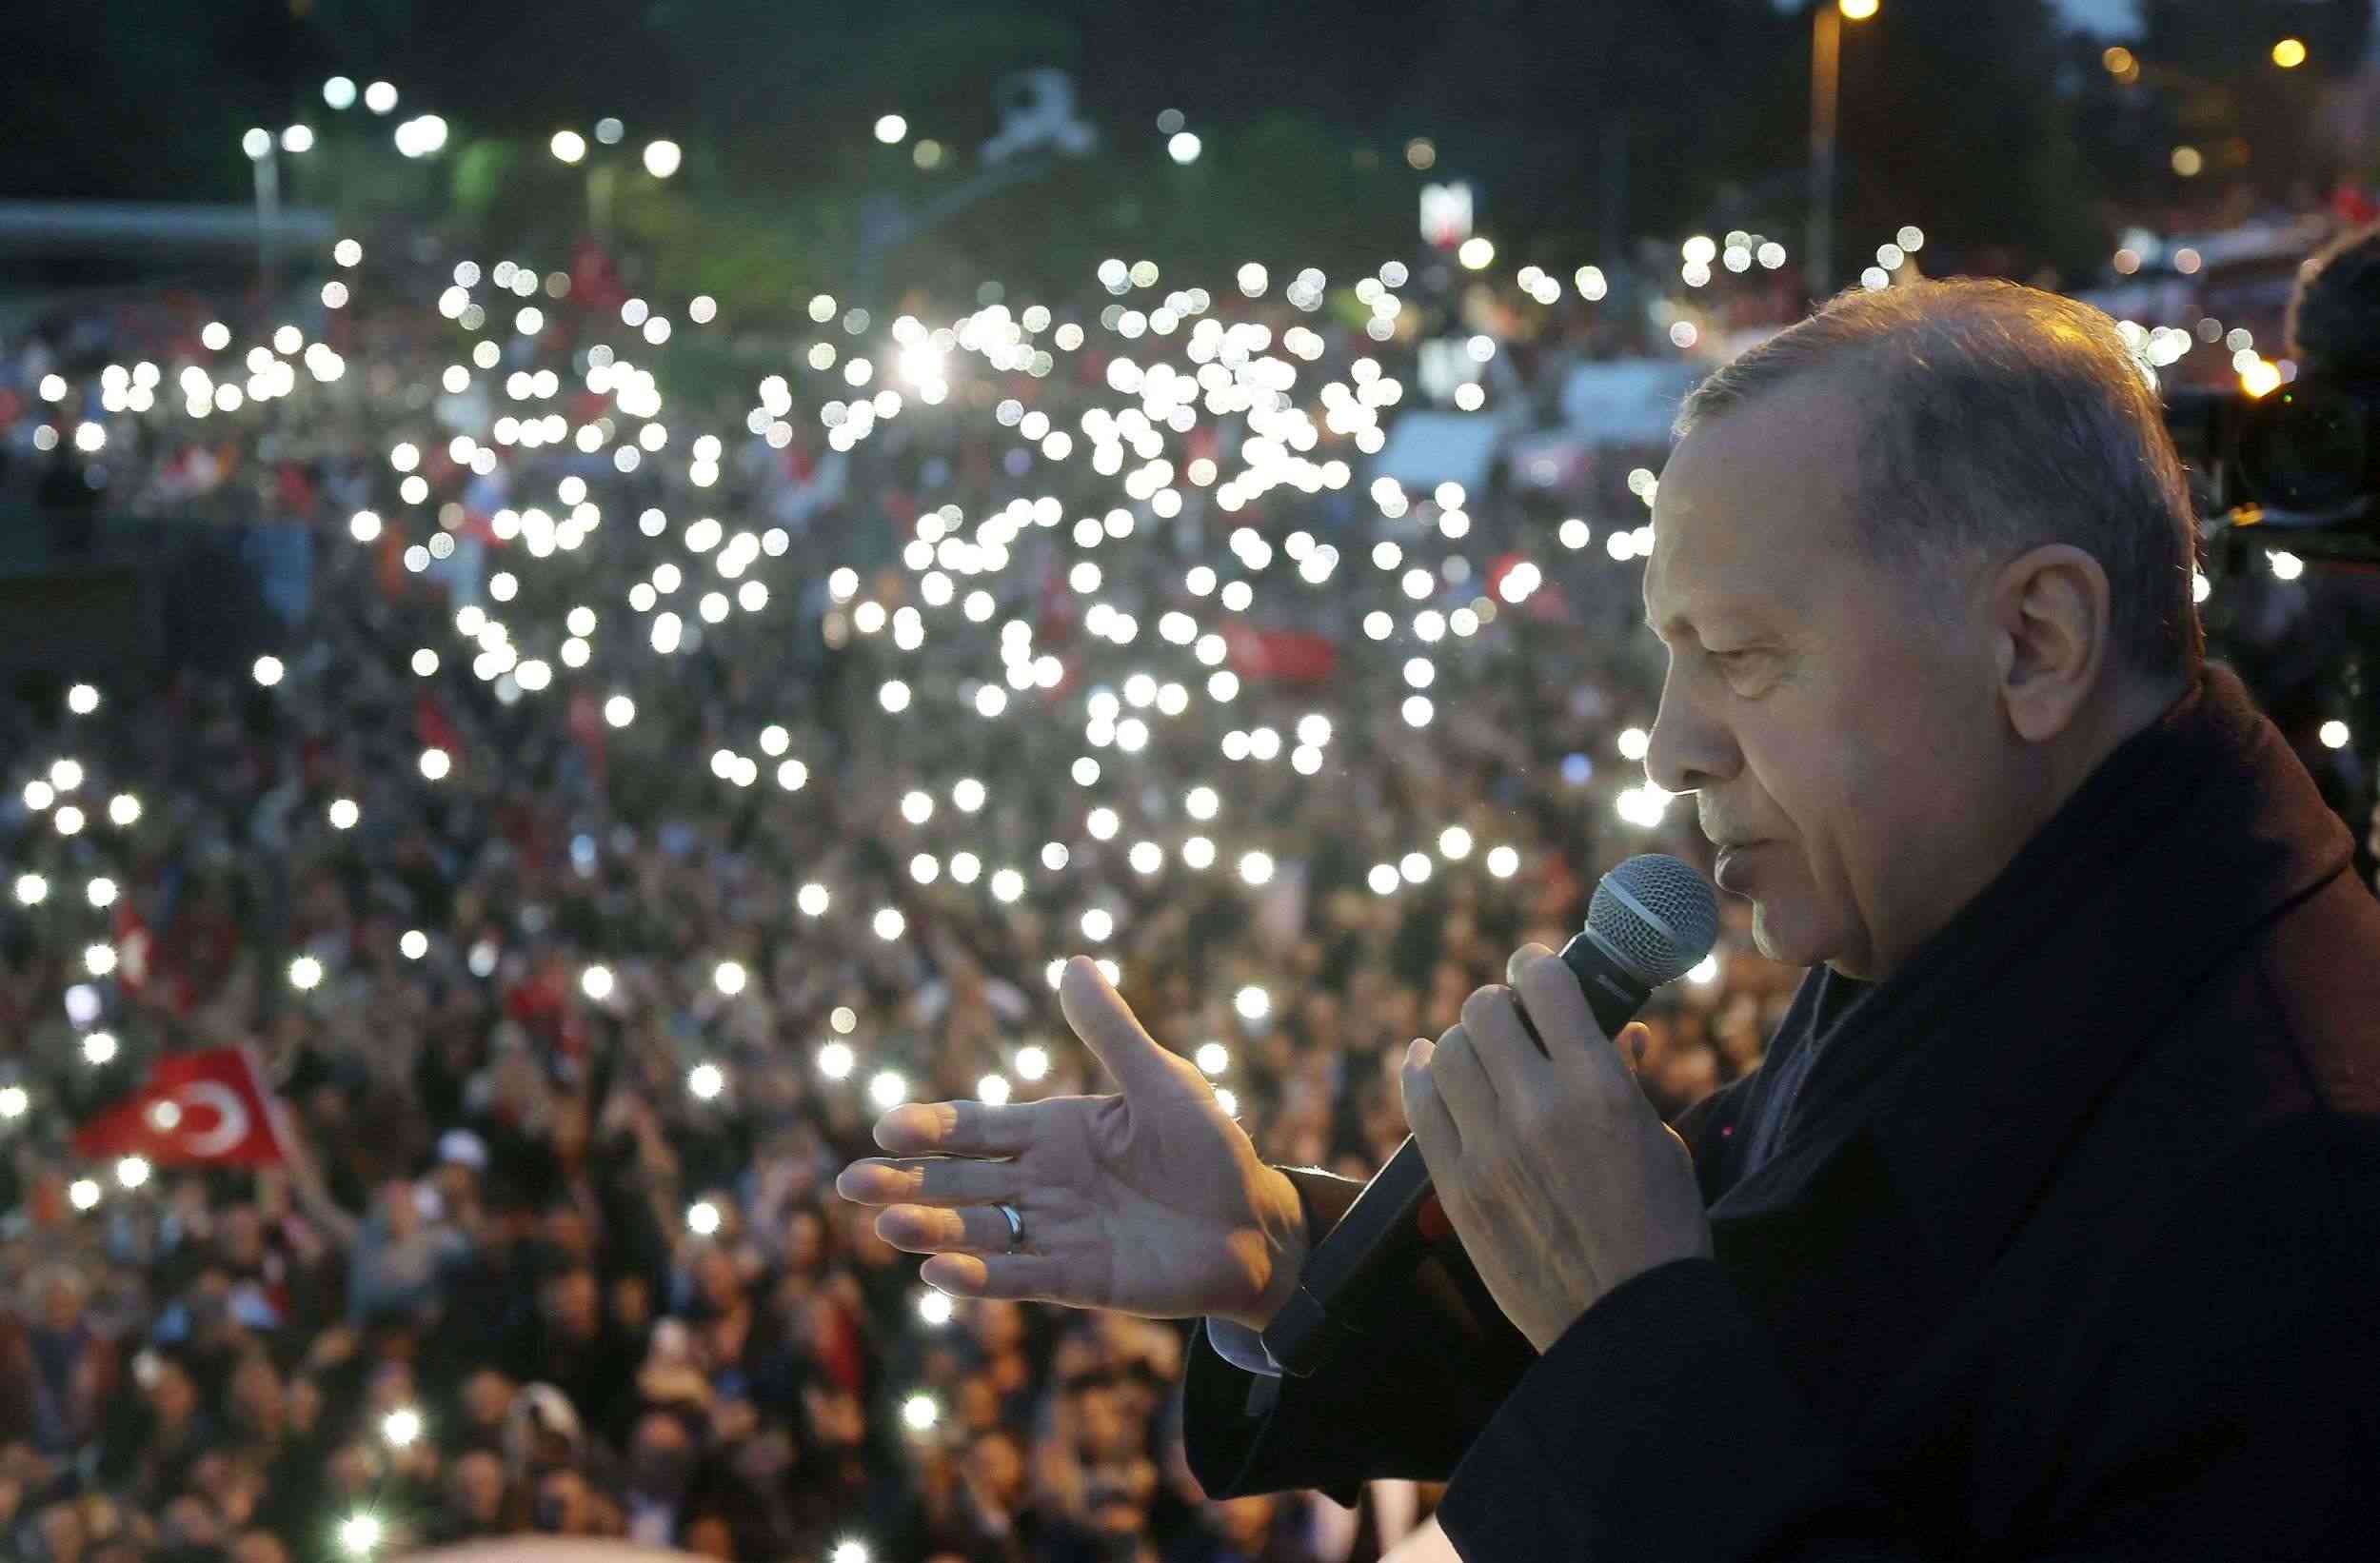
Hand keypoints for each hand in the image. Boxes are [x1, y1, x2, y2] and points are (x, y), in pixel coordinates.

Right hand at [837, 956, 1308, 1327]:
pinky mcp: (1080, 1278)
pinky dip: (981, 1278)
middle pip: (961, 1183)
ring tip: (888, 1225)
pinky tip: (938, 1275)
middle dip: (907, 1183)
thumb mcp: (1163, 1082)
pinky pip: (1022, 1276)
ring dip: (933, 1230)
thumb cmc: (1210, 1148)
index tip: (886, 1127)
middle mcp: (1043, 1183)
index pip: (977, 1128)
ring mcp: (1057, 1232)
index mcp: (1054, 1132)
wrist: (1256, 1224)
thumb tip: (1073, 962)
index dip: (932, 1128)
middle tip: (852, 1184)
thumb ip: (1113, 1032)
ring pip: (980, 1231)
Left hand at [1400, 944, 1711, 1352]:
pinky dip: (1420, 1074)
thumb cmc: (1659, 1227)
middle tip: (1509, 1019)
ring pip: (1445, 1052)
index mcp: (1597, 1088)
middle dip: (1497, 1006)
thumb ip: (1623, 1078)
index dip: (1535, 967)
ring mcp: (1488, 1150)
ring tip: (1477, 1051)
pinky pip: (1418, 1105)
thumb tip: (1616, 1028)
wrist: (1626, 1321)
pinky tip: (1427, 1064)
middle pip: (1482, 1011)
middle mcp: (1536, 1108)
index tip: (1535, 971)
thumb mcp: (1656, 1139)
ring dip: (1462, 1042)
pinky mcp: (1455, 1188)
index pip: (1542, 984)